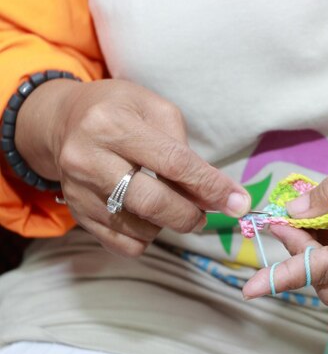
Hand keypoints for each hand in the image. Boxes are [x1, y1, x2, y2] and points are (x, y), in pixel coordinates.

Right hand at [15, 79, 249, 256]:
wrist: (63, 122)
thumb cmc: (120, 110)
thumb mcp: (155, 110)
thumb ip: (185, 152)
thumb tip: (212, 196)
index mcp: (112, 124)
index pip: (173, 163)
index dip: (210, 186)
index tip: (238, 203)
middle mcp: (88, 158)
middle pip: (154, 203)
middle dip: (190, 215)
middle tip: (204, 216)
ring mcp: (78, 190)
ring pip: (140, 228)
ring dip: (167, 224)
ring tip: (170, 205)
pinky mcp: (76, 213)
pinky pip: (122, 243)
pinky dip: (146, 237)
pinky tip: (147, 217)